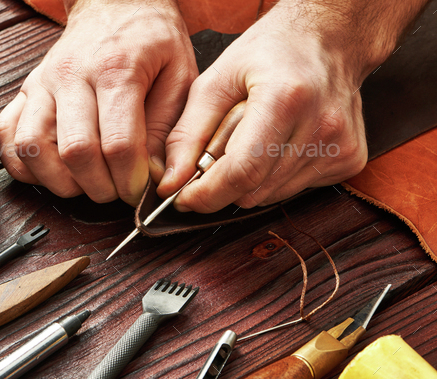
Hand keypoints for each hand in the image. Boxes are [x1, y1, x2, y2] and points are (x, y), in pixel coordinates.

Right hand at [0, 0, 196, 205]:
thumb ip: (171, 128)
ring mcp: (41, 83)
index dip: (130, 180)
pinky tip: (52, 167)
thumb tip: (156, 176)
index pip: (118, 143)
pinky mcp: (24, 91)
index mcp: (116, 69)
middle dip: (100, 187)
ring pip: (31, 148)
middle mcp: (70, 75)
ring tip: (86, 180)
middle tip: (117, 189)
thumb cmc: (151, 40)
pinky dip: (23, 164)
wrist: (115, 4)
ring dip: (60, 181)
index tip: (140, 190)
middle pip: (74, 152)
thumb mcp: (180, 75)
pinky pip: (6, 136)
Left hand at [157, 2, 374, 212]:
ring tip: (252, 140)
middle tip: (216, 155)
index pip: (242, 171)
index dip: (206, 194)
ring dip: (248, 180)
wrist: (330, 39)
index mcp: (285, 99)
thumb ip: (188, 134)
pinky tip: (277, 144)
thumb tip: (170, 182)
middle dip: (222, 185)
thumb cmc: (269, 52)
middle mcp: (321, 126)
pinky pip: (293, 190)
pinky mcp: (350, 160)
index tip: (183, 197)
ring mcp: (340, 146)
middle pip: (254, 190)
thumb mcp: (215, 81)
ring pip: (271, 196)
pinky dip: (272, 177)